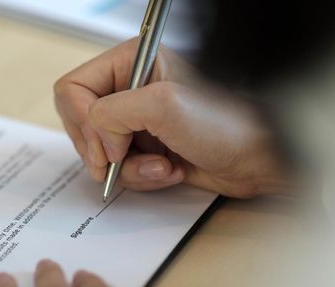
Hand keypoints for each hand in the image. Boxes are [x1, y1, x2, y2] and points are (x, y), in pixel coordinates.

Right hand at [54, 39, 289, 197]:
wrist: (262, 157)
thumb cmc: (227, 123)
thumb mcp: (163, 106)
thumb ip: (111, 113)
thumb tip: (97, 142)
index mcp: (130, 62)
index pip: (72, 88)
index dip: (83, 121)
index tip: (108, 146)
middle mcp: (128, 89)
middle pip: (80, 122)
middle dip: (103, 149)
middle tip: (124, 159)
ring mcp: (136, 121)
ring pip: (98, 151)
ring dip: (128, 168)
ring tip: (162, 166)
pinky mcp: (144, 147)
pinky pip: (119, 169)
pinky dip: (140, 177)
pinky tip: (170, 171)